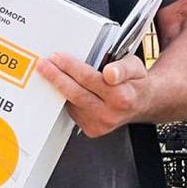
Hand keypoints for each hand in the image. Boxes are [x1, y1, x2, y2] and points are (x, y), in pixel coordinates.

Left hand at [37, 52, 151, 138]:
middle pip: (76, 92)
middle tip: (44, 64)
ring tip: (50, 71)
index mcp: (122, 96)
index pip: (90, 79)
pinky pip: (73, 111)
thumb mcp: (135, 66)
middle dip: (57, 76)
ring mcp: (101, 124)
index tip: (58, 58)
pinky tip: (66, 87)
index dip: (72, 67)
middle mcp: (111, 112)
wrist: (141, 104)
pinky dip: (67, 98)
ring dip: (59, 86)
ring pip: (72, 102)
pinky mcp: (93, 130)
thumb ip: (123, 67)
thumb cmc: (135, 82)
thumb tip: (110, 73)